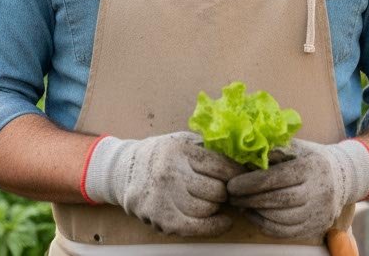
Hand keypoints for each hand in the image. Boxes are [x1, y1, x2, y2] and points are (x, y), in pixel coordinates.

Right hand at [84, 131, 244, 236]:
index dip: (236, 172)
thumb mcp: (181, 140)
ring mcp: (165, 198)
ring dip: (217, 206)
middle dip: (226, 191)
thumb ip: (206, 146)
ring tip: (217, 200)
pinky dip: (215, 227)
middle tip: (228, 189)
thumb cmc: (160, 154)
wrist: (124, 171)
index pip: (218, 165)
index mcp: (178, 150)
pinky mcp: (162, 219)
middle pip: (216, 190)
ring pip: (208, 209)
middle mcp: (171, 173)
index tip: (243, 175)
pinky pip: (197, 228)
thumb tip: (239, 155)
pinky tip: (223, 221)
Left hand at [226, 138, 368, 240]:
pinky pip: (286, 232)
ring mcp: (318, 212)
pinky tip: (253, 215)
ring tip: (240, 204)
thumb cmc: (311, 157)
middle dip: (250, 199)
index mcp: (311, 167)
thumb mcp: (296, 146)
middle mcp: (317, 191)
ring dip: (256, 213)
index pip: (277, 178)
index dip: (252, 183)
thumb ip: (273, 149)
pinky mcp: (316, 227)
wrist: (343, 177)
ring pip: (281, 219)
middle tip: (230, 195)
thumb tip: (246, 154)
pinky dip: (266, 226)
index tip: (232, 184)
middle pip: (278, 200)